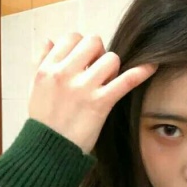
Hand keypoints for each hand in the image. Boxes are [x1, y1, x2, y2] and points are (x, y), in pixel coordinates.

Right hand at [28, 33, 156, 152]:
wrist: (49, 149)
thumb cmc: (44, 121)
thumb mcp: (35, 87)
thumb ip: (41, 62)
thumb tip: (50, 41)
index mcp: (48, 68)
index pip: (72, 37)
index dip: (83, 46)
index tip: (85, 60)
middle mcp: (65, 74)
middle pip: (94, 42)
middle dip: (100, 53)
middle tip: (99, 71)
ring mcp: (84, 88)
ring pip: (111, 58)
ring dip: (114, 69)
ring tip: (108, 83)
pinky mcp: (100, 103)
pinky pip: (125, 81)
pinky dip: (140, 73)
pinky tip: (152, 67)